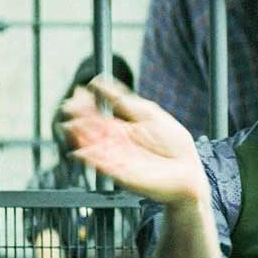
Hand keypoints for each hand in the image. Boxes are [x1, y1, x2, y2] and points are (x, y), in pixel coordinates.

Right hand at [61, 75, 208, 206]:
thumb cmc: (173, 144)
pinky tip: (81, 150)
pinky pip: (103, 166)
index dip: (85, 104)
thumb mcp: (149, 114)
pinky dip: (92, 159)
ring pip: (92, 147)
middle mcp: (115, 143)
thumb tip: (98, 82)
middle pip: (90, 130)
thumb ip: (124, 100)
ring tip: (72, 126)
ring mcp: (116, 159)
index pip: (96, 114)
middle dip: (78, 119)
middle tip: (69, 108)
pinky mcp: (121, 175)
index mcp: (121, 128)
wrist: (188, 170)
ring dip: (80, 138)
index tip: (78, 93)